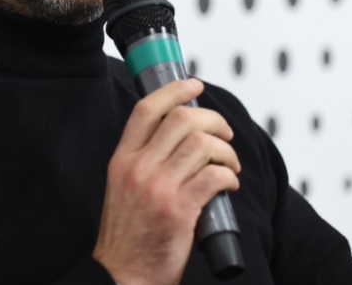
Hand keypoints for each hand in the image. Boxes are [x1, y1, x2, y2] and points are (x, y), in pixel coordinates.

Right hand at [92, 78, 241, 284]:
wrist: (123, 276)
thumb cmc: (128, 236)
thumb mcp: (122, 188)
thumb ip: (142, 161)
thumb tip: (178, 135)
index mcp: (122, 160)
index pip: (147, 109)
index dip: (174, 91)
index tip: (193, 85)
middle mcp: (138, 169)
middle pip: (182, 120)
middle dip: (214, 121)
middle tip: (224, 134)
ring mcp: (158, 188)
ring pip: (203, 145)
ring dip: (227, 152)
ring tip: (230, 166)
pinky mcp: (179, 210)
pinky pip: (214, 176)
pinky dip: (230, 176)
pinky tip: (229, 185)